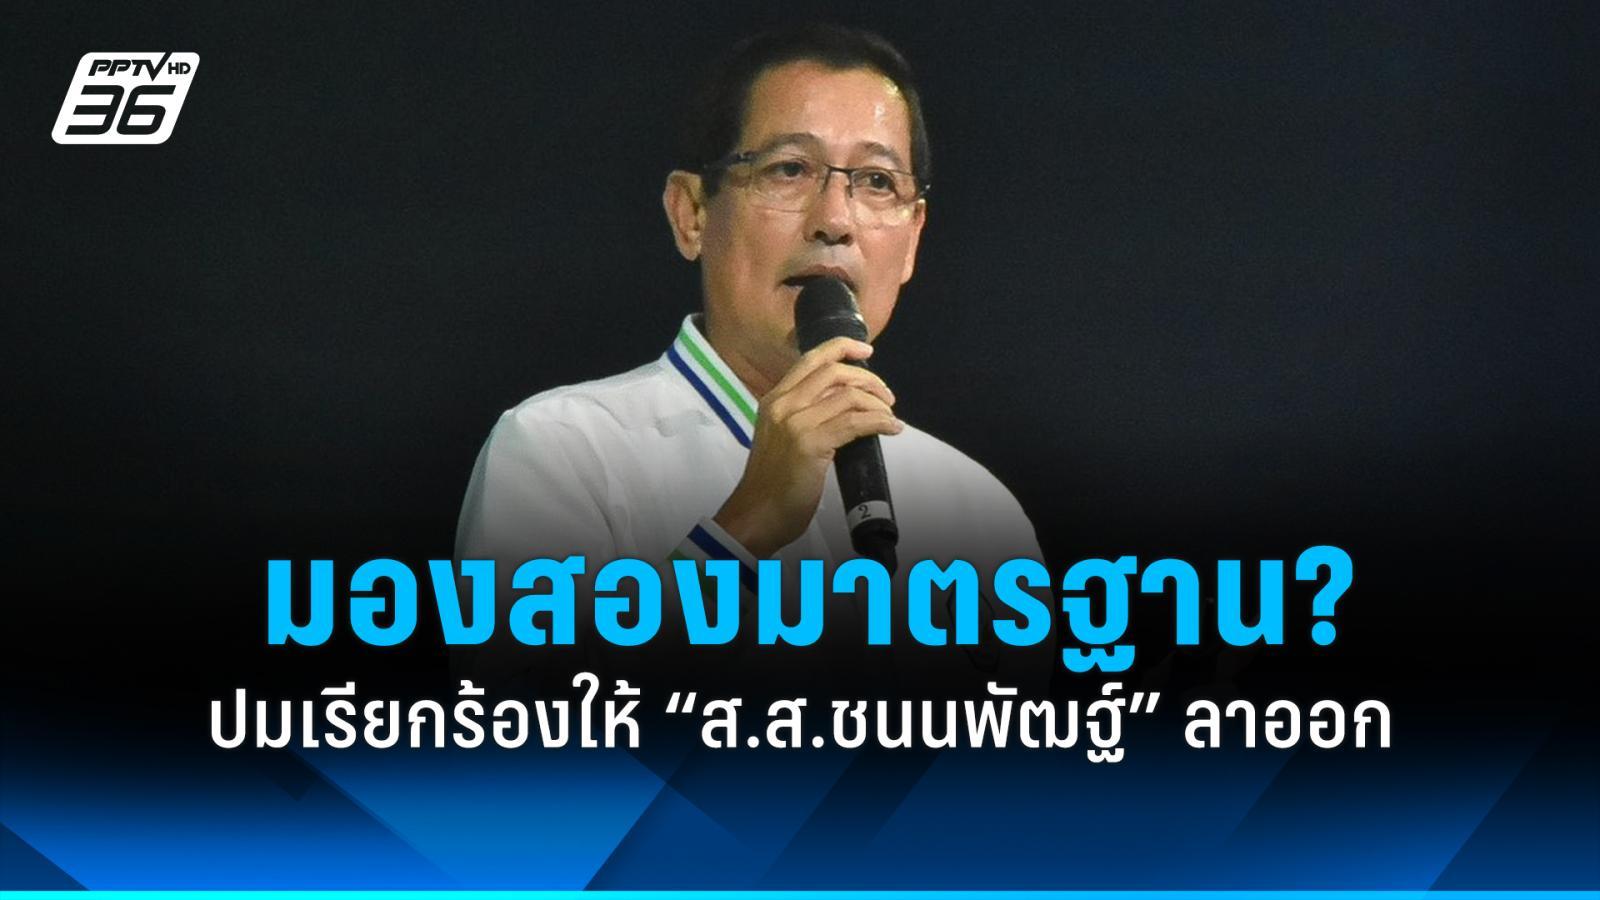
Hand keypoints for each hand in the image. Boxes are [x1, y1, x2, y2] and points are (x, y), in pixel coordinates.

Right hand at [714, 336, 902, 557]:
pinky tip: (890, 428)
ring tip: (889, 417)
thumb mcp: (782, 436)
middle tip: (887, 397)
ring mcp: (794, 423)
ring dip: (877, 404)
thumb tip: (843, 402)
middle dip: (868, 379)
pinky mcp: (809, 444)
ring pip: (848, 396)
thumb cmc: (772, 481)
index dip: (842, 348)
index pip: (811, 359)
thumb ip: (804, 414)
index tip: (867, 352)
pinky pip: (854, 422)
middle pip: (834, 372)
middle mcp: (782, 404)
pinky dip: (879, 422)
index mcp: (774, 399)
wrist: (756, 514)